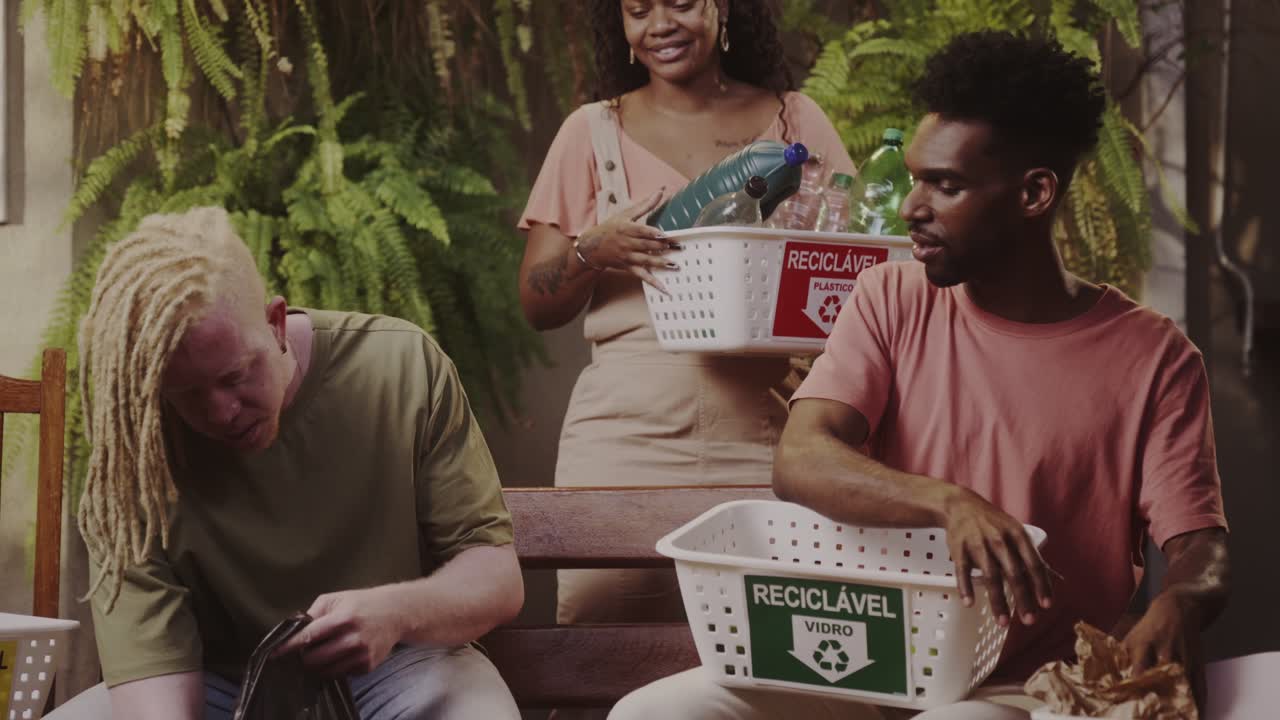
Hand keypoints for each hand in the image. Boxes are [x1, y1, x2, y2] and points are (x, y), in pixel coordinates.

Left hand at [275, 586, 404, 677]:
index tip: (275, 653)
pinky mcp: (367, 666)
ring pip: (326, 671)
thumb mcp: (336, 598)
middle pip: (314, 659)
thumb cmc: (362, 603)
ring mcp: (362, 654)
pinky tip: (339, 655)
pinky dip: (334, 667)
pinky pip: (341, 674)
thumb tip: (293, 630)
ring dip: (317, 665)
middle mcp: (354, 638)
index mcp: (344, 618)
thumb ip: (313, 613)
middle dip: (303, 657)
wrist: (396, 612)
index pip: (309, 636)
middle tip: (303, 651)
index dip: (289, 647)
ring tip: (319, 654)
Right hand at [575, 188, 680, 292]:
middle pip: (647, 246)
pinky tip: (664, 288)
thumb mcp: (626, 214)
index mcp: (627, 228)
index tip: (665, 235)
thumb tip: (661, 190)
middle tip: (680, 248)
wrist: (592, 247)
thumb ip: (646, 205)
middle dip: (663, 247)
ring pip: (646, 261)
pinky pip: (642, 276)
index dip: (653, 234)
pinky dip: (653, 282)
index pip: (642, 231)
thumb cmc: (611, 227)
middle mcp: (627, 243)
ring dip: (661, 264)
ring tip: (675, 266)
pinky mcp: (628, 267)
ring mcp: (628, 257)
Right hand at [942, 487, 1053, 625]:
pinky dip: (966, 588)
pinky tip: (969, 603)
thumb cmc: (993, 523)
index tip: (1046, 605)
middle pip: (1013, 574)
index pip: (1033, 563)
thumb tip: (1055, 579)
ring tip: (1002, 622)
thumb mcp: (1015, 531)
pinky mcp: (959, 548)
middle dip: (1023, 599)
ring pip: (990, 576)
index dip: (1041, 585)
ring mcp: (978, 544)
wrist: (961, 505)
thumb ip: (1030, 555)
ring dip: (997, 601)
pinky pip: (963, 571)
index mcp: (1017, 535)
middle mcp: (999, 539)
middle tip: (1029, 620)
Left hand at [1122, 591, 1206, 713]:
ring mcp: (1185, 659)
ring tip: (1174, 718)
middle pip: (1163, 681)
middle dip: (1157, 699)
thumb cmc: (1150, 627)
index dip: (1135, 687)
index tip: (1129, 702)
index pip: (1139, 670)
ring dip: (1178, 706)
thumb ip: (1122, 657)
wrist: (1179, 609)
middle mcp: (1166, 652)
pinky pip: (1200, 687)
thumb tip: (1109, 679)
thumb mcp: (1132, 636)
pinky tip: (1195, 716)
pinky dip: (1199, 704)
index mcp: (1145, 644)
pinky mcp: (1199, 664)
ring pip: (1183, 687)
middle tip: (1153, 715)